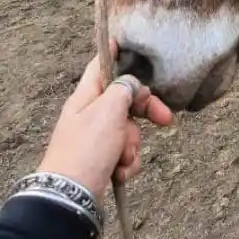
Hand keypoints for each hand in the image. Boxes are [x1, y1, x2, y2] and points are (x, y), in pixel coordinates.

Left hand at [37, 45, 173, 198]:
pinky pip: (125, 154)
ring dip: (132, 146)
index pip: (100, 67)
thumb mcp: (108, 111)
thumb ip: (124, 90)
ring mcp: (96, 139)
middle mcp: (90, 115)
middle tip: (166, 119)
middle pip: (125, 101)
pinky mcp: (102, 160)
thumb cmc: (87, 149)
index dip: (112, 54)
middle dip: (145, 113)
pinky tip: (120, 172)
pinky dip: (127, 163)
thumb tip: (131, 85)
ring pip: (129, 131)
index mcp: (86, 97)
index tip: (119, 41)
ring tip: (122, 159)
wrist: (71, 197)